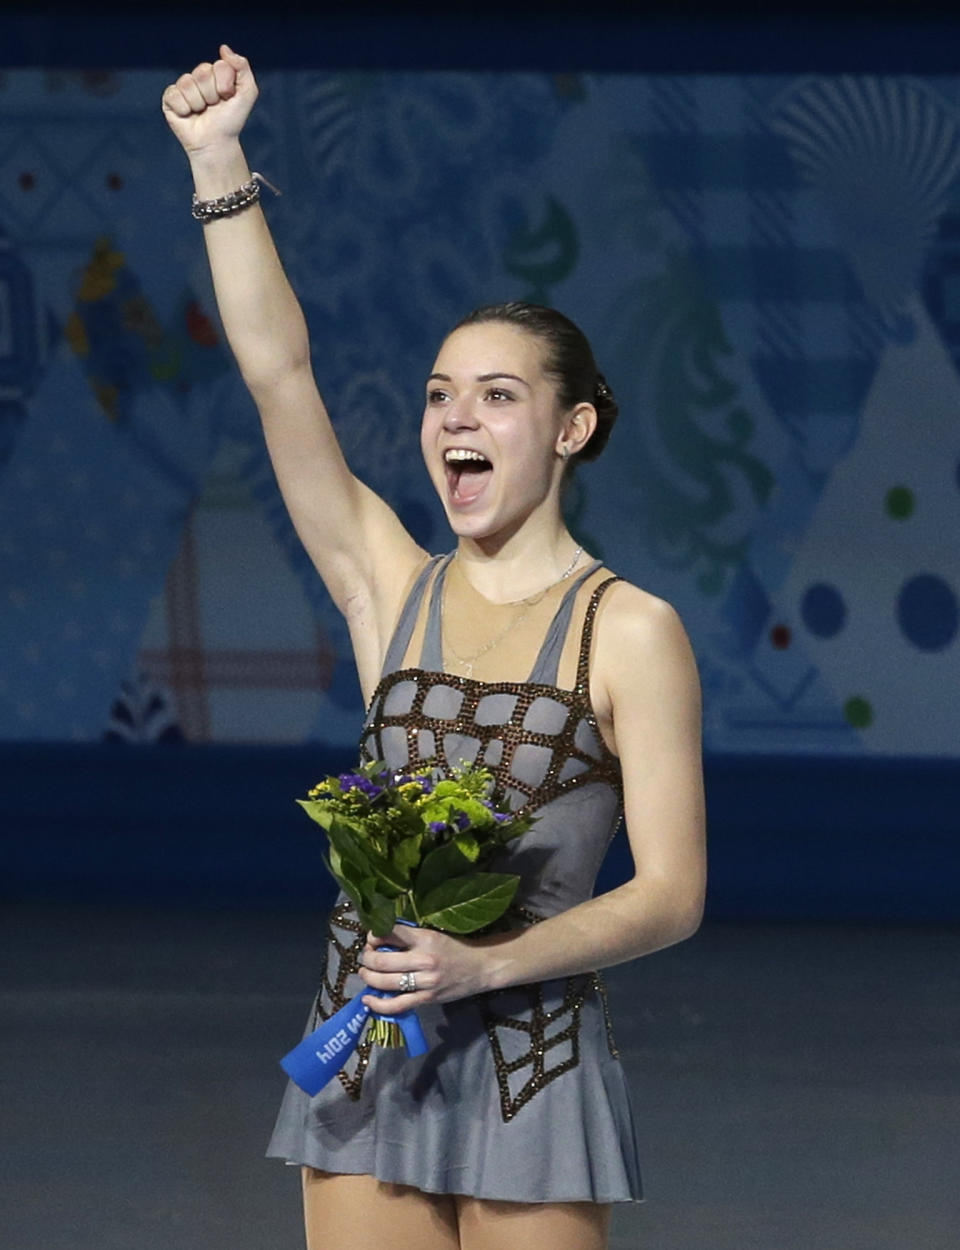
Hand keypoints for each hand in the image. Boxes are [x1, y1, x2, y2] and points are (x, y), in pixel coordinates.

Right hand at [161, 44, 257, 154]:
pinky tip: (189, 115)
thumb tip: (223, 48)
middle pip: (202, 72)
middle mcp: (199, 77)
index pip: (219, 66)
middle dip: (212, 94)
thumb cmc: (231, 121)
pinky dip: (184, 108)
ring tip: (202, 112)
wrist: (216, 143)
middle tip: (214, 106)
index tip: (228, 98)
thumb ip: (242, 68)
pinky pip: (174, 94)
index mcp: (216, 73)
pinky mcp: (170, 99)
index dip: (225, 86)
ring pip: (188, 83)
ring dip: (198, 103)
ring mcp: (183, 87)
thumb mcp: (247, 93)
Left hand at [357, 925, 497, 1014]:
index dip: (374, 935)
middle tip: (365, 958)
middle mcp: (424, 959)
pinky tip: (368, 999)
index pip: (391, 933)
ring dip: (368, 978)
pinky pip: (397, 1004)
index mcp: (425, 938)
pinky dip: (378, 1004)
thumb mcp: (434, 934)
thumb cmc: (456, 947)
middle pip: (382, 960)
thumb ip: (410, 936)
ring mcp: (425, 982)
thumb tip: (381, 938)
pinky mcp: (427, 999)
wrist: (481, 967)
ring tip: (365, 973)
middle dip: (367, 959)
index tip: (371, 938)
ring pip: (385, 982)